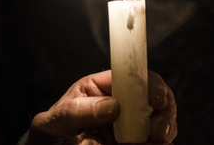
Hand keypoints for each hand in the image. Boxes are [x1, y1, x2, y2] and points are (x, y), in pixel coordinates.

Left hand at [26, 70, 176, 144]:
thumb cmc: (47, 140)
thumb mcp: (50, 125)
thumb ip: (75, 113)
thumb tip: (112, 105)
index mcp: (97, 91)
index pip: (128, 76)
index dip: (148, 82)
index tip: (157, 98)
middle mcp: (117, 106)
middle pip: (152, 96)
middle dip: (164, 108)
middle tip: (159, 130)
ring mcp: (127, 128)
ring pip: (160, 120)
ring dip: (166, 128)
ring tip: (158, 140)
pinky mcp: (133, 144)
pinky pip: (155, 142)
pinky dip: (162, 144)